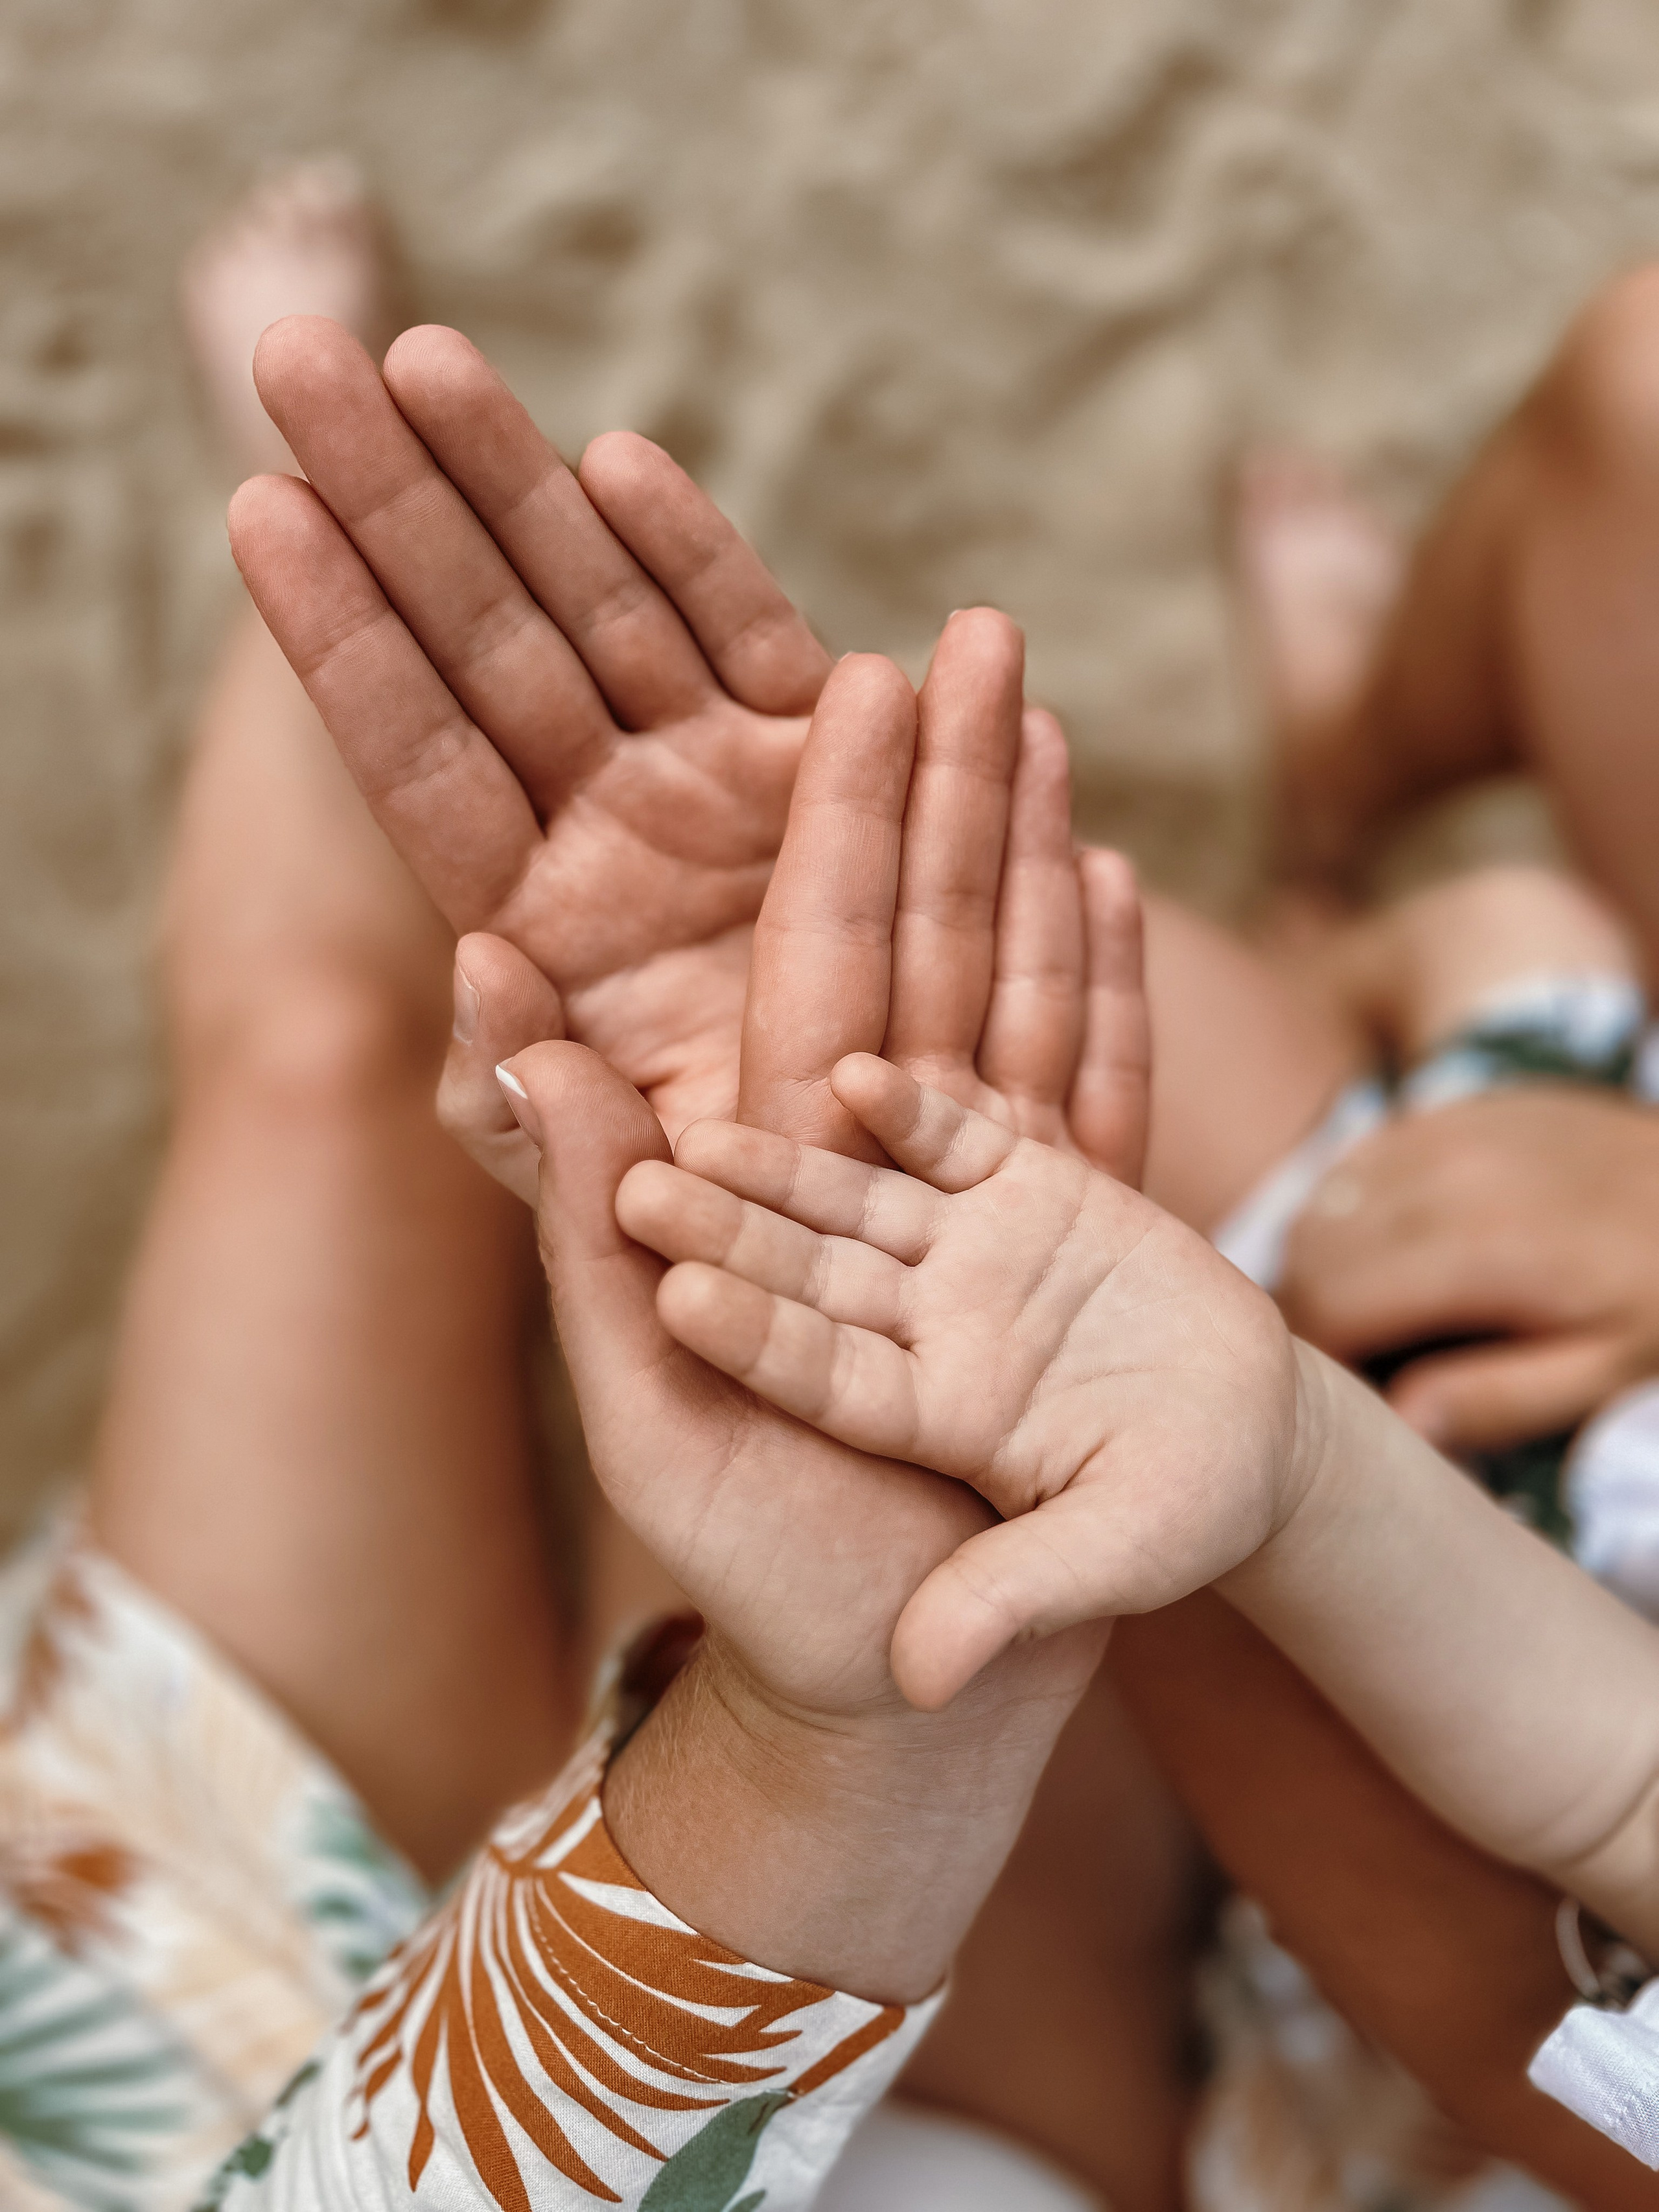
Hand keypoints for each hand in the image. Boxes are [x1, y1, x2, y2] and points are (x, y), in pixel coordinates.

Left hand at [230, 320, 1144, 1187]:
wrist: (896, 1170)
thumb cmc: (736, 1191)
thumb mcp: (623, 1179)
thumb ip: (532, 1112)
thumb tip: (483, 975)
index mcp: (532, 912)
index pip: (418, 756)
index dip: (344, 640)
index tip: (259, 514)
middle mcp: (603, 818)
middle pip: (482, 642)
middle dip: (399, 504)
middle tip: (306, 367)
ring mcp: (704, 770)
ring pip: (595, 604)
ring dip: (517, 483)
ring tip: (424, 360)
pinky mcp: (815, 752)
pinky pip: (746, 636)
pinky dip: (692, 555)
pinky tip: (616, 463)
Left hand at [496, 651, 1110, 1991]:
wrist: (917, 1680)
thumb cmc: (775, 1587)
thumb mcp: (664, 1419)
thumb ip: (588, 1246)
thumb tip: (519, 1057)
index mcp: (756, 1188)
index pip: (774, 984)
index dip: (797, 843)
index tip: (797, 693)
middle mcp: (860, 1173)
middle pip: (902, 949)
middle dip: (921, 795)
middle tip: (926, 639)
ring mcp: (974, 1204)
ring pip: (1004, 989)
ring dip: (1016, 849)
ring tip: (1027, 705)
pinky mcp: (1065, 1255)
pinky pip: (1089, 1088)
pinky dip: (1103, 984)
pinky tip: (1102, 864)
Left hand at [617, 1053, 1306, 1708]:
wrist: (1252, 1442)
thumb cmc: (1180, 1519)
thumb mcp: (1103, 1564)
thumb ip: (1010, 1600)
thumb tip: (923, 1681)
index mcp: (924, 1422)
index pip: (816, 1376)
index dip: (752, 1335)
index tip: (672, 1295)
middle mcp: (930, 1331)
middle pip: (812, 1278)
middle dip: (729, 1232)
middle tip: (636, 1185)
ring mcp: (975, 1258)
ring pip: (863, 1202)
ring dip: (788, 1165)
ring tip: (704, 1127)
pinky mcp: (1035, 1192)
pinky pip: (959, 1144)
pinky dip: (913, 1113)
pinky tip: (852, 1077)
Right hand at [1280, 1088, 1658, 1450]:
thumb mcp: (1607, 1370)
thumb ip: (1501, 1399)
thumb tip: (1400, 1419)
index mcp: (1479, 1249)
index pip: (1330, 1302)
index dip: (1318, 1358)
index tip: (1345, 1395)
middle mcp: (1445, 1174)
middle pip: (1308, 1252)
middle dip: (1309, 1314)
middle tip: (1351, 1362)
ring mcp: (1444, 1129)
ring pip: (1319, 1204)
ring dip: (1319, 1263)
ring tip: (1367, 1313)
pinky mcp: (1450, 1108)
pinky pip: (1353, 1162)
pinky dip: (1345, 1212)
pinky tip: (1388, 1250)